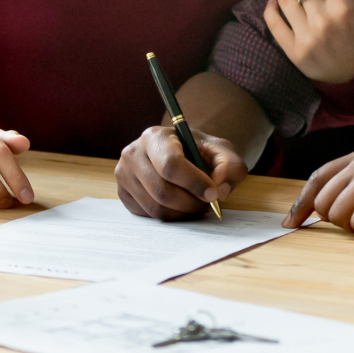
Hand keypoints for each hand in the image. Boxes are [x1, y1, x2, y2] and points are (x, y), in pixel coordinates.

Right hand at [115, 125, 247, 220]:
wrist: (179, 151)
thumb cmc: (198, 150)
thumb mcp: (221, 151)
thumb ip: (230, 167)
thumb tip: (219, 190)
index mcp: (155, 136)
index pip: (171, 165)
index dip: (194, 183)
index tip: (213, 194)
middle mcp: (133, 153)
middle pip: (162, 191)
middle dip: (191, 203)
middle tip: (207, 204)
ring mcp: (124, 174)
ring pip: (155, 208)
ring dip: (182, 213)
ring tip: (195, 204)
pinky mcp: (123, 193)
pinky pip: (148, 215)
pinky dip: (169, 216)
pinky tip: (179, 204)